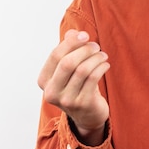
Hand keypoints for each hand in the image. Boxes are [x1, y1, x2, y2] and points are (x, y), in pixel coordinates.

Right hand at [38, 29, 109, 144]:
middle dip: (84, 50)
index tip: (85, 35)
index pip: (55, 55)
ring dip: (96, 58)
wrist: (87, 115)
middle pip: (68, 62)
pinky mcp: (83, 104)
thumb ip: (68, 49)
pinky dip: (101, 67)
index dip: (71, 42)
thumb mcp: (69, 68)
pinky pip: (94, 78)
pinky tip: (105, 64)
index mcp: (43, 80)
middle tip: (96, 46)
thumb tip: (73, 33)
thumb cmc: (77, 86)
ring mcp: (67, 100)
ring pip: (83, 70)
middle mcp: (51, 92)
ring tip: (102, 55)